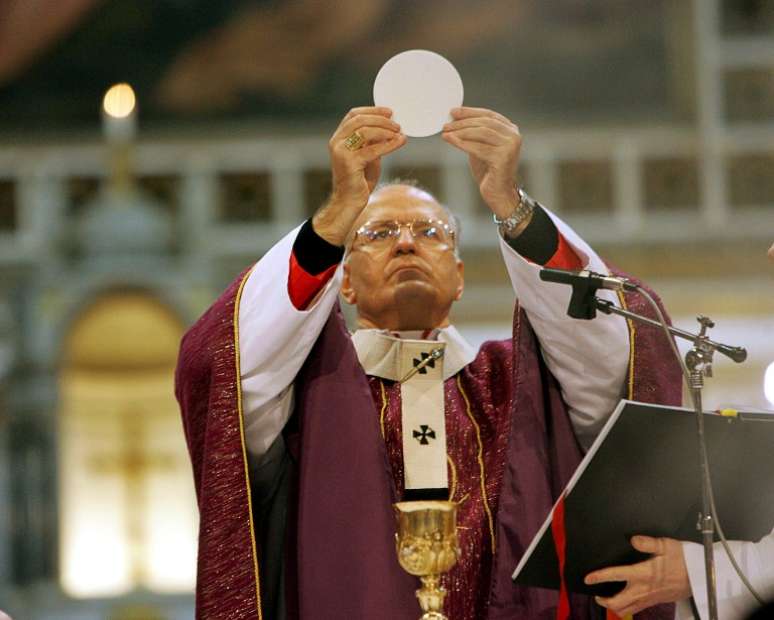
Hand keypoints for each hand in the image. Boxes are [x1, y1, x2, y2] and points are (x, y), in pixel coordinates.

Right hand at [312, 106, 405, 245]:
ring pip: (365, 131)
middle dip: (381, 119)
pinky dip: (389, 144)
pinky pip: (372, 149)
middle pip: (359, 120)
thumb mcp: (368, 156)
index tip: (390, 112)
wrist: (349, 202)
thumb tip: (390, 128)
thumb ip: (374, 142)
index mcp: (339, 138)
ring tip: (399, 133)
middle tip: (397, 124)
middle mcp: (337, 142)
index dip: (372, 110)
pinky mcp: (349, 163)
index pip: (353, 115)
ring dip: (385, 130)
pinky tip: (400, 142)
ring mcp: (341, 152)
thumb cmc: (359, 181)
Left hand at [441, 107, 521, 218]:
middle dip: (462, 123)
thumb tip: (454, 120)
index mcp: (510, 130)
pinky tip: (450, 141)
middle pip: (484, 123)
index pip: (488, 115)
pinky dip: (462, 143)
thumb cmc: (488, 171)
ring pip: (481, 133)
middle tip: (446, 125)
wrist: (498, 193)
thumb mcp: (480, 147)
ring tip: (445, 132)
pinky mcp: (503, 158)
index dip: (470, 112)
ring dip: (460, 132)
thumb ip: (474, 134)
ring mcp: (510, 146)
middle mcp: (514, 136)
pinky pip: (478, 148)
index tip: (452, 112)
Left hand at [584, 536, 690, 616]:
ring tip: (607, 600)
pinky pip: (637, 609)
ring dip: (614, 607)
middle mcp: (643, 589)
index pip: (615, 575)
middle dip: (604, 601)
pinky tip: (625, 601)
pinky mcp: (656, 602)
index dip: (599, 577)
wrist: (700, 576)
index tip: (587, 579)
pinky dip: (627, 608)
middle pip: (618, 603)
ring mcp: (649, 598)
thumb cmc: (682, 558)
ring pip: (627, 610)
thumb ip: (647, 542)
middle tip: (596, 594)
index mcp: (642, 573)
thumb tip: (633, 539)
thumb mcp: (666, 545)